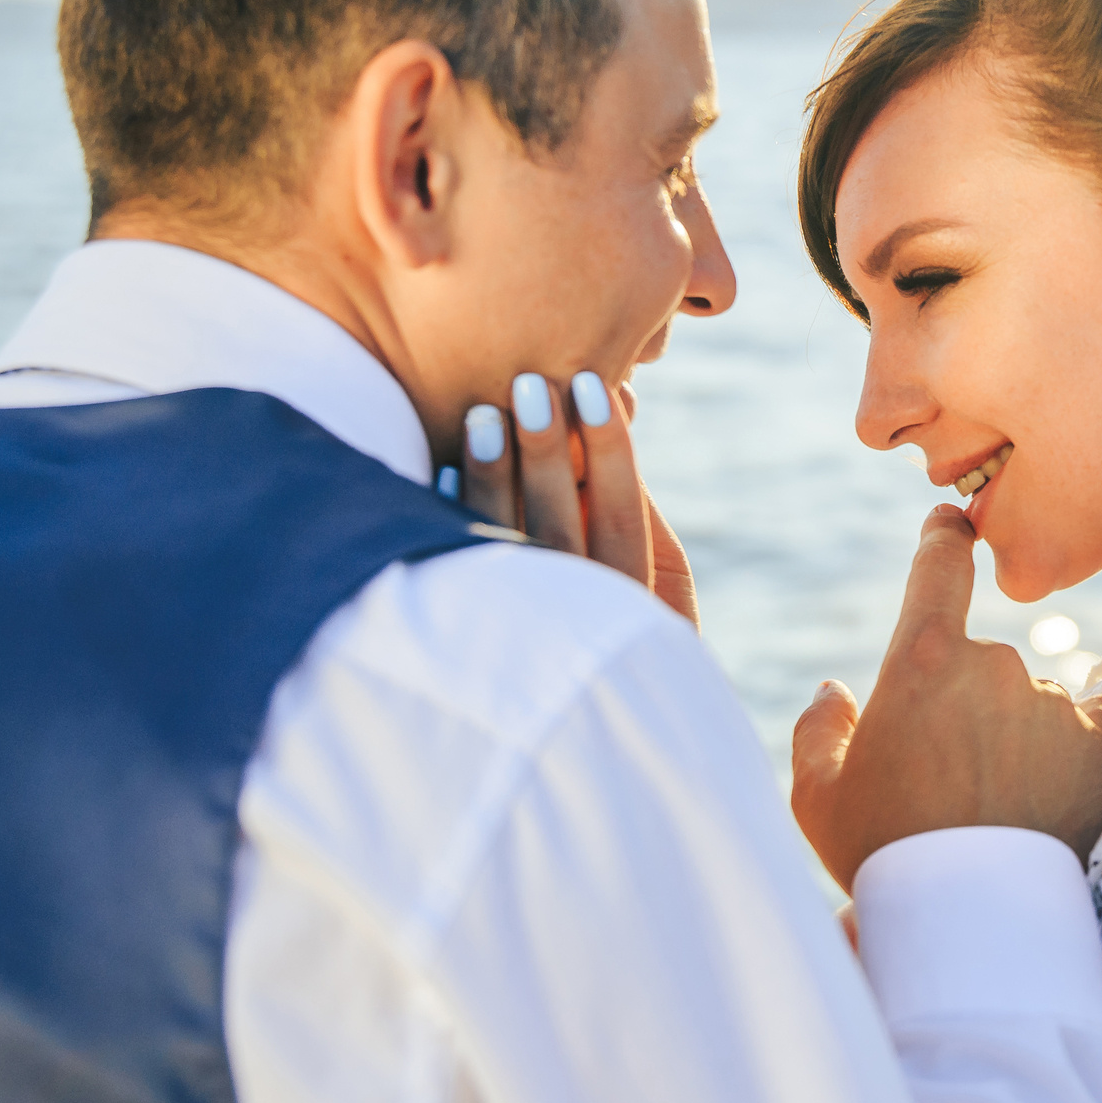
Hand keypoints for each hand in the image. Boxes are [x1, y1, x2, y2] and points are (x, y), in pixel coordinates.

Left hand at [461, 372, 698, 625]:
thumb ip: (628, 505)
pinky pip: (455, 571)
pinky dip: (450, 517)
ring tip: (484, 415)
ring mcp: (521, 626)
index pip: (622, 516)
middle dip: (546, 452)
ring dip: (493, 475)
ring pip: (503, 545)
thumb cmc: (624, 612)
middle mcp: (578, 617)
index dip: (611, 450)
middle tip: (531, 385)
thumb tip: (611, 407)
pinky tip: (446, 469)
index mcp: (631, 599)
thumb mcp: (656, 575)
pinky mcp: (470, 627)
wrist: (581, 716)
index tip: (596, 387)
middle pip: (558, 526)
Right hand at [791, 506, 1101, 889]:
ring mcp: (1055, 701)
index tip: (951, 526)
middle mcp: (996, 664)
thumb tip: (837, 692)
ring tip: (997, 814)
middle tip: (948, 786)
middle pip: (980, 661)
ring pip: (1032, 703)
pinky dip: (1072, 754)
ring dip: (1017, 738)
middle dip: (965, 708)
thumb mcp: (818, 798)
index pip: (940, 565)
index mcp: (922, 660)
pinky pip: (1088, 727)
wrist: (974, 925)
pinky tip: (1049, 803)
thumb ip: (818, 732)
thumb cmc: (884, 857)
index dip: (943, 539)